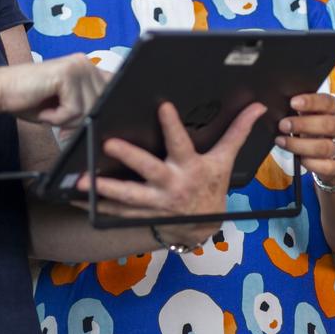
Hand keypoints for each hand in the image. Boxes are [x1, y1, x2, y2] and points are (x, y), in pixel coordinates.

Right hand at [0, 54, 107, 128]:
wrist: (0, 91)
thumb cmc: (29, 100)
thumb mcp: (66, 106)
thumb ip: (87, 106)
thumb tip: (107, 121)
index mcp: (86, 67)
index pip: (112, 90)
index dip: (101, 110)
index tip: (81, 121)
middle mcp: (84, 62)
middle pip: (101, 104)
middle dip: (79, 119)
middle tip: (56, 118)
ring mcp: (77, 66)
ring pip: (89, 109)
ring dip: (66, 120)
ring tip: (48, 112)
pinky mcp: (66, 74)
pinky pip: (74, 110)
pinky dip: (57, 118)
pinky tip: (43, 110)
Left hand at [74, 101, 266, 246]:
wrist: (202, 227)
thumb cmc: (211, 187)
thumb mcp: (225, 161)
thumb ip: (236, 132)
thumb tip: (258, 106)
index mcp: (190, 168)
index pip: (181, 142)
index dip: (173, 125)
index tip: (162, 106)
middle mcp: (171, 185)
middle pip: (148, 169)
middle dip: (129, 157)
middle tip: (108, 144)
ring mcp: (154, 203)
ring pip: (127, 196)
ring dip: (105, 189)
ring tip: (83, 181)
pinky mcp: (141, 215)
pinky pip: (115, 212)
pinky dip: (96, 205)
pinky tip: (76, 196)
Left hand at [275, 92, 334, 185]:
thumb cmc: (320, 129)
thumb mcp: (314, 114)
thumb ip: (303, 108)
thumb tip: (281, 106)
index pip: (327, 102)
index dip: (310, 102)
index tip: (292, 102)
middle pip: (328, 125)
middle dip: (303, 125)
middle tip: (283, 125)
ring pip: (324, 147)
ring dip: (300, 145)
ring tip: (282, 141)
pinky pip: (324, 166)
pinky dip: (308, 162)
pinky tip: (297, 158)